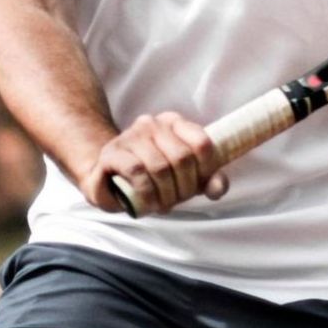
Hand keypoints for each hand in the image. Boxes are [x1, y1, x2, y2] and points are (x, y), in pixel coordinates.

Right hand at [85, 111, 229, 215]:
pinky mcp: (113, 152)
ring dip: (164, 194)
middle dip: (183, 188)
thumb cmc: (152, 178)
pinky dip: (146, 193)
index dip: (204, 171)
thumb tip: (218, 187)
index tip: (196, 186)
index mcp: (175, 123)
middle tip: (176, 200)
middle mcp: (153, 123)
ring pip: (160, 166)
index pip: (202, 143)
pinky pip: (136, 171)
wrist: (109, 180)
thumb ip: (207, 181)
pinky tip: (147, 203)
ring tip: (161, 204)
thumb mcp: (185, 179)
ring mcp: (131, 135)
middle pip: (182, 158)